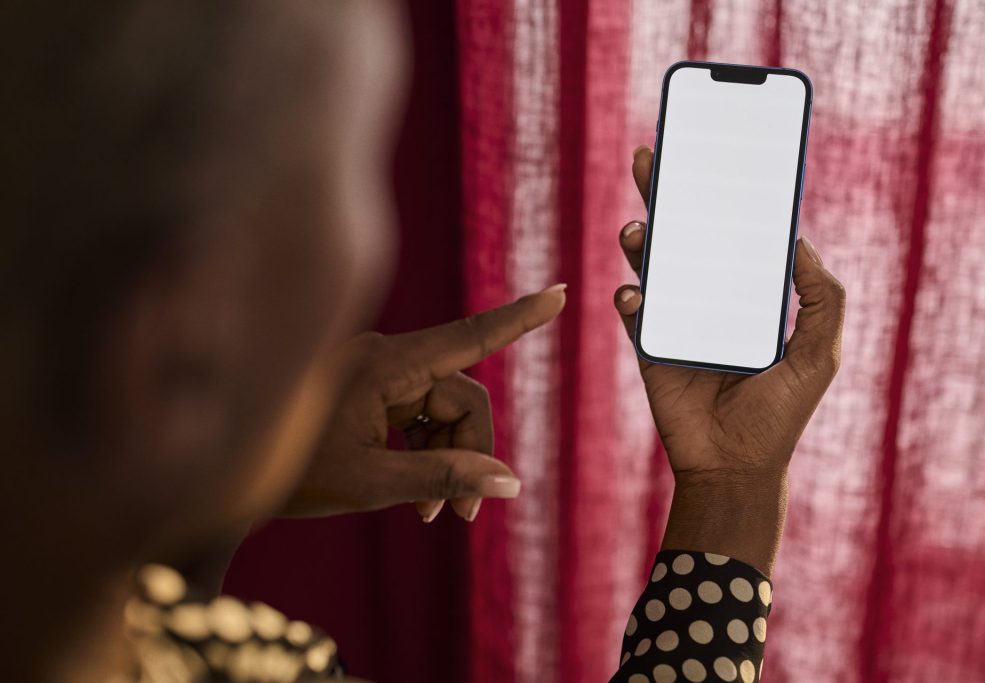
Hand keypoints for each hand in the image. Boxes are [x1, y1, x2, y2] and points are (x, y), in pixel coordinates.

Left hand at [282, 284, 566, 521]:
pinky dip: (426, 455)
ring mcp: (377, 376)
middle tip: (465, 517)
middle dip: (472, 454)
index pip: (468, 337)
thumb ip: (442, 479)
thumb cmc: (291, 476)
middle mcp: (386, 359)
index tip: (560, 294)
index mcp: (384, 364)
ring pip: (442, 412)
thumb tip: (510, 483)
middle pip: (461, 397)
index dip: (519, 319)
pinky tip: (416, 500)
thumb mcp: (372, 482)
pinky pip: (419, 419)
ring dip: (448, 462)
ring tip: (433, 517)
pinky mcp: (370, 394)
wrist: (226, 479)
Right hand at [615, 146, 844, 572]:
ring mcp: (676, 320)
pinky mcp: (649, 346)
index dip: (722, 194)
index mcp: (748, 293)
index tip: (711, 151)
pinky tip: (637, 294)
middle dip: (666, 193)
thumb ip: (822, 298)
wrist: (735, 468)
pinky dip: (632, 299)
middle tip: (651, 156)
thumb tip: (801, 243)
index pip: (732, 232)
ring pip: (652, 266)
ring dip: (641, 241)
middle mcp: (709, 297)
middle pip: (683, 234)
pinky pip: (634, 312)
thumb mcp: (819, 354)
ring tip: (639, 230)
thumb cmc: (781, 413)